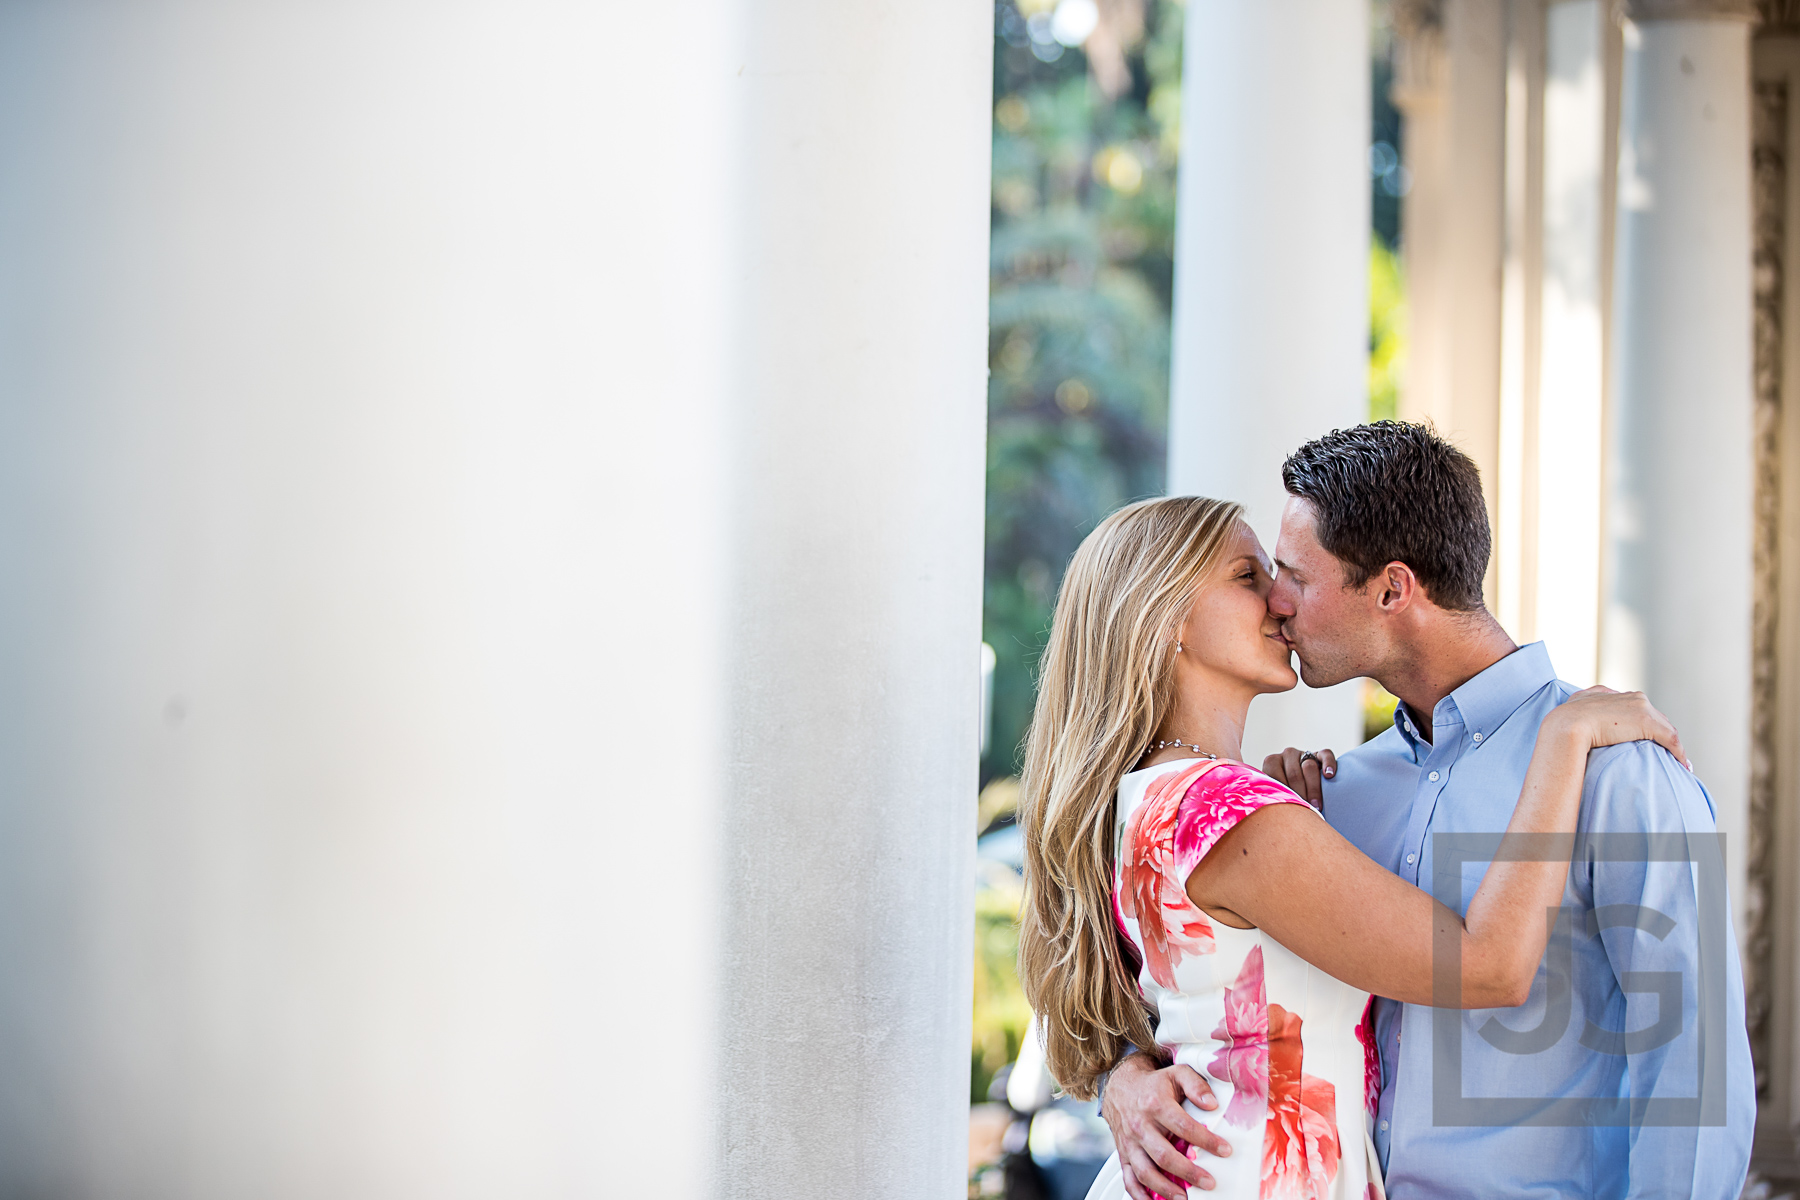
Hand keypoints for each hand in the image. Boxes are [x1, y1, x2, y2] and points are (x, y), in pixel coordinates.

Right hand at [1099, 1052, 1231, 1197]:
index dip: (1206, 1140)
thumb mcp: (1177, 1074)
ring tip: (1185, 1198)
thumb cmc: (1154, 1084)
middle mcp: (1140, 1125)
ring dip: (1165, 1188)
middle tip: (1209, 1182)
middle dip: (1188, 1172)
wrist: (1120, 1086)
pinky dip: (1140, 1196)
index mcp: (1155, 1104)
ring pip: (1145, 1171)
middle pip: (1163, 1154)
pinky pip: (1129, 1179)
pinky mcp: (1124, 1154)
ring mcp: (1130, 1142)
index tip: (1225, 1150)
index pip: (1184, 1126)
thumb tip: (1212, 1104)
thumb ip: (1196, 1085)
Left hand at [1260, 746, 1336, 808]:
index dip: (1284, 793)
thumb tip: (1272, 812)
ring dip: (1313, 788)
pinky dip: (1328, 764)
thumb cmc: (1286, 792)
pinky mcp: (1320, 753)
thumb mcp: (1277, 791)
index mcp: (1272, 762)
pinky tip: (1328, 775)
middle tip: (1305, 810)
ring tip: (1316, 805)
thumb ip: (1274, 794)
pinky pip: (1325, 755)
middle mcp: (1287, 755)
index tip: (1289, 809)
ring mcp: (1304, 753)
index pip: (1275, 775)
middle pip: (1294, 774)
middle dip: (1300, 794)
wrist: (1301, 783)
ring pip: (1309, 767)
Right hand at [1551, 686, 1690, 768]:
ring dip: (1671, 744)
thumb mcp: (1571, 715)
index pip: (1634, 707)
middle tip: (1664, 752)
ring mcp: (1640, 708)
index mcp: (1609, 694)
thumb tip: (1577, 726)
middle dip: (1660, 733)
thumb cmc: (1563, 726)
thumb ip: (1581, 713)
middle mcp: (1629, 697)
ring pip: (1664, 727)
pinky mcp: (1648, 723)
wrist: (1566, 726)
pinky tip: (1683, 765)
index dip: (1640, 725)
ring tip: (1677, 760)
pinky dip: (1679, 752)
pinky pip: (1671, 739)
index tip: (1644, 740)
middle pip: (1653, 716)